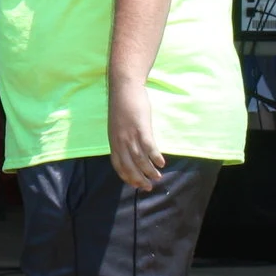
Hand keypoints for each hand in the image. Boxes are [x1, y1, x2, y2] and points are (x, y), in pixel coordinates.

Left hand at [107, 77, 164, 191]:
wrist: (124, 88)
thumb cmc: (122, 105)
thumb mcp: (117, 125)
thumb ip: (121, 138)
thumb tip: (129, 149)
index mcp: (113, 141)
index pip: (118, 165)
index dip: (126, 177)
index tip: (134, 184)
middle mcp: (120, 141)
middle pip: (129, 166)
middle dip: (138, 179)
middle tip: (148, 187)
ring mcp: (130, 135)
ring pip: (139, 159)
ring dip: (149, 171)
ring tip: (157, 177)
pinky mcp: (141, 127)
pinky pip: (149, 147)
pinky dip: (155, 157)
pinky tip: (161, 163)